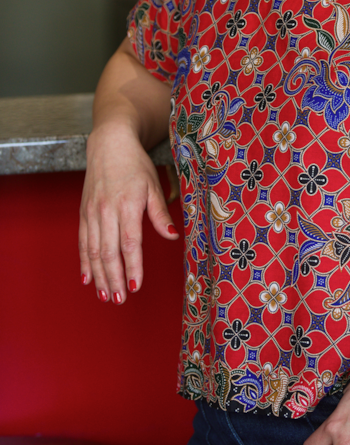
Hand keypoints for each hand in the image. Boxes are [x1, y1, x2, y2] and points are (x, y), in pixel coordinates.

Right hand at [79, 122, 178, 303]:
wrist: (109, 144)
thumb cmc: (136, 164)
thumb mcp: (154, 185)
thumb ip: (160, 213)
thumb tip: (172, 235)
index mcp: (127, 205)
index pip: (130, 243)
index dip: (133, 266)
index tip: (136, 286)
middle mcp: (107, 211)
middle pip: (109, 252)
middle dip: (114, 278)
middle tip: (119, 300)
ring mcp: (92, 213)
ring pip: (93, 250)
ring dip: (99, 275)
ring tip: (105, 295)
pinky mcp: (83, 212)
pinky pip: (82, 242)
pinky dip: (84, 262)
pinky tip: (88, 278)